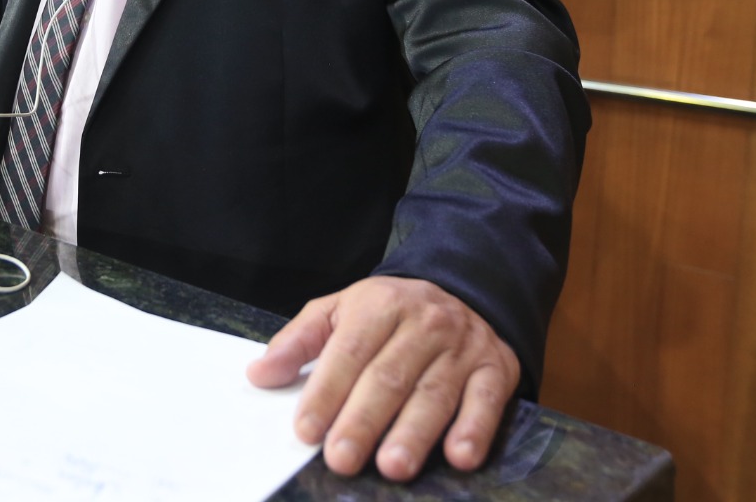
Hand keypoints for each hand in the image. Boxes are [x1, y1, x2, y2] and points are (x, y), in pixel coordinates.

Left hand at [246, 275, 519, 481]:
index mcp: (380, 305)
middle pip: (389, 377)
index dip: (327, 392)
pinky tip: (459, 456)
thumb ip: (299, 341)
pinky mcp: (496, 368)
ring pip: (435, 393)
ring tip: (392, 466)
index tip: (306, 430)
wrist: (464, 289)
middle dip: (363, 421)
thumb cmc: (390, 313)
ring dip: (414, 433)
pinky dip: (475, 428)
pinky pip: (487, 400)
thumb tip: (259, 374)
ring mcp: (462, 346)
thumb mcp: (341, 311)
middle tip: (341, 459)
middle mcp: (424, 323)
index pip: (349, 353)